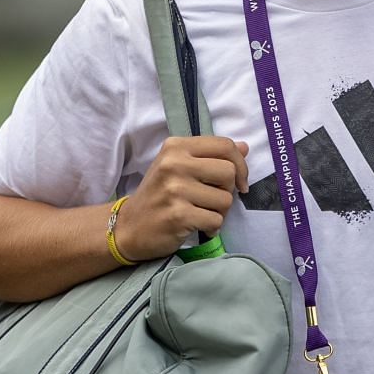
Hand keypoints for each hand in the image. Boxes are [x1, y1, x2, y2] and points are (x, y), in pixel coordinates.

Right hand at [115, 135, 248, 259]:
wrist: (128, 227)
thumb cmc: (158, 195)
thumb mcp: (179, 167)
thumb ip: (210, 156)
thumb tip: (245, 147)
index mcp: (176, 146)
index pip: (224, 146)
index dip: (240, 164)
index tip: (238, 182)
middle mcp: (174, 164)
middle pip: (229, 172)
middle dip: (228, 191)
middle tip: (212, 200)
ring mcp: (175, 189)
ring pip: (225, 199)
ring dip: (219, 212)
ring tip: (201, 213)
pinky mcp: (178, 215)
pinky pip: (216, 220)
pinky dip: (212, 227)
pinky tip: (198, 226)